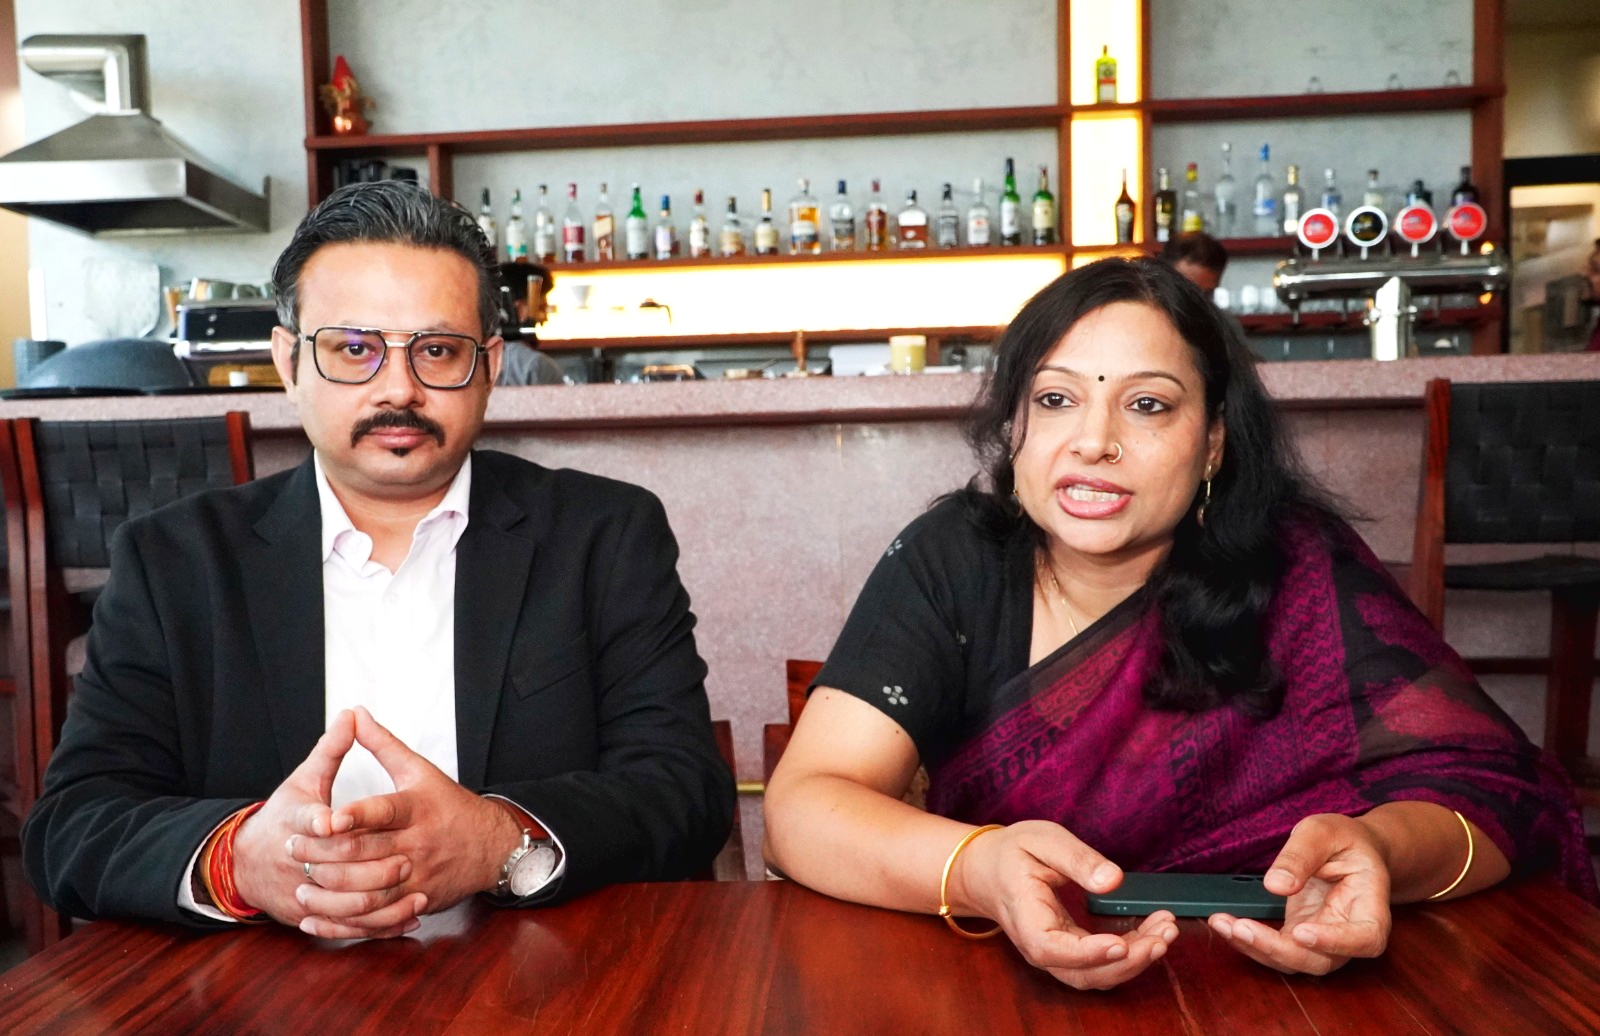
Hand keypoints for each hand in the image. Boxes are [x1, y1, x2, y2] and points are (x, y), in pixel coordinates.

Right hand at [230, 710, 421, 938]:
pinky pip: (345, 927)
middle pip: (330, 867)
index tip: (338, 820)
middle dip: (367, 865)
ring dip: (378, 900)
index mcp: (294, 823)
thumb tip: (352, 713)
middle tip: (407, 858)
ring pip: (341, 903)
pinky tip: (409, 916)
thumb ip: (331, 750)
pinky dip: (377, 925)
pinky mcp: (309, 915)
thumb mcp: (304, 781)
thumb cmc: (283, 817)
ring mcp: (301, 891)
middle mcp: (295, 861)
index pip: (307, 821)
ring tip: (414, 888)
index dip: (323, 820)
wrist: (245, 863)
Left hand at [288, 706, 523, 937]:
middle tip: (292, 849)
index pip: (384, 811)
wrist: (491, 847)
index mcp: (418, 808)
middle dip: (326, 853)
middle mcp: (418, 843)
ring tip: (301, 884)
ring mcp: (418, 874)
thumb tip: (356, 714)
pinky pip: (377, 917)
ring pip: (369, 890)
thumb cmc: (451, 806)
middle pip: (368, 852)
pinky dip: (345, 921)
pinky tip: (318, 917)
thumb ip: (384, 744)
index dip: (356, 816)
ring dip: (332, 892)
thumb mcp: (421, 771)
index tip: (327, 819)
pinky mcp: (416, 899)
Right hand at [951, 820, 1177, 990]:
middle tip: (1164, 933)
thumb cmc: (1013, 852)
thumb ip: (1077, 859)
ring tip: (1167, 930)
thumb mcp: (1042, 840)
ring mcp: (1055, 954)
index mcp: (1025, 916)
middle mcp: (1038, 946)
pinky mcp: (1071, 953)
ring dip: (1136, 959)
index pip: (1052, 948)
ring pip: (1098, 975)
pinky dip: (1132, 953)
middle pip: (1083, 973)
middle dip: (1129, 960)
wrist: (988, 870)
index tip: (1121, 944)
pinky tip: (1155, 930)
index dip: (1088, 952)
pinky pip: (1102, 964)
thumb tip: (1113, 880)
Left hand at [1209, 813, 1390, 975]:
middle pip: (1321, 960)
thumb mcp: (1323, 832)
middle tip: (1241, 927)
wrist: (1348, 849)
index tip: (1301, 933)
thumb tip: (1276, 885)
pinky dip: (1248, 940)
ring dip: (1256, 948)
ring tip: (1221, 924)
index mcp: (1371, 905)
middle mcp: (1350, 931)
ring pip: (1294, 961)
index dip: (1335, 943)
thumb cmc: (1343, 839)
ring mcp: (1324, 939)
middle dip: (1277, 950)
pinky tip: (1223, 923)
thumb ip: (1301, 855)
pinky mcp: (1300, 936)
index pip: (1365, 938)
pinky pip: (1276, 949)